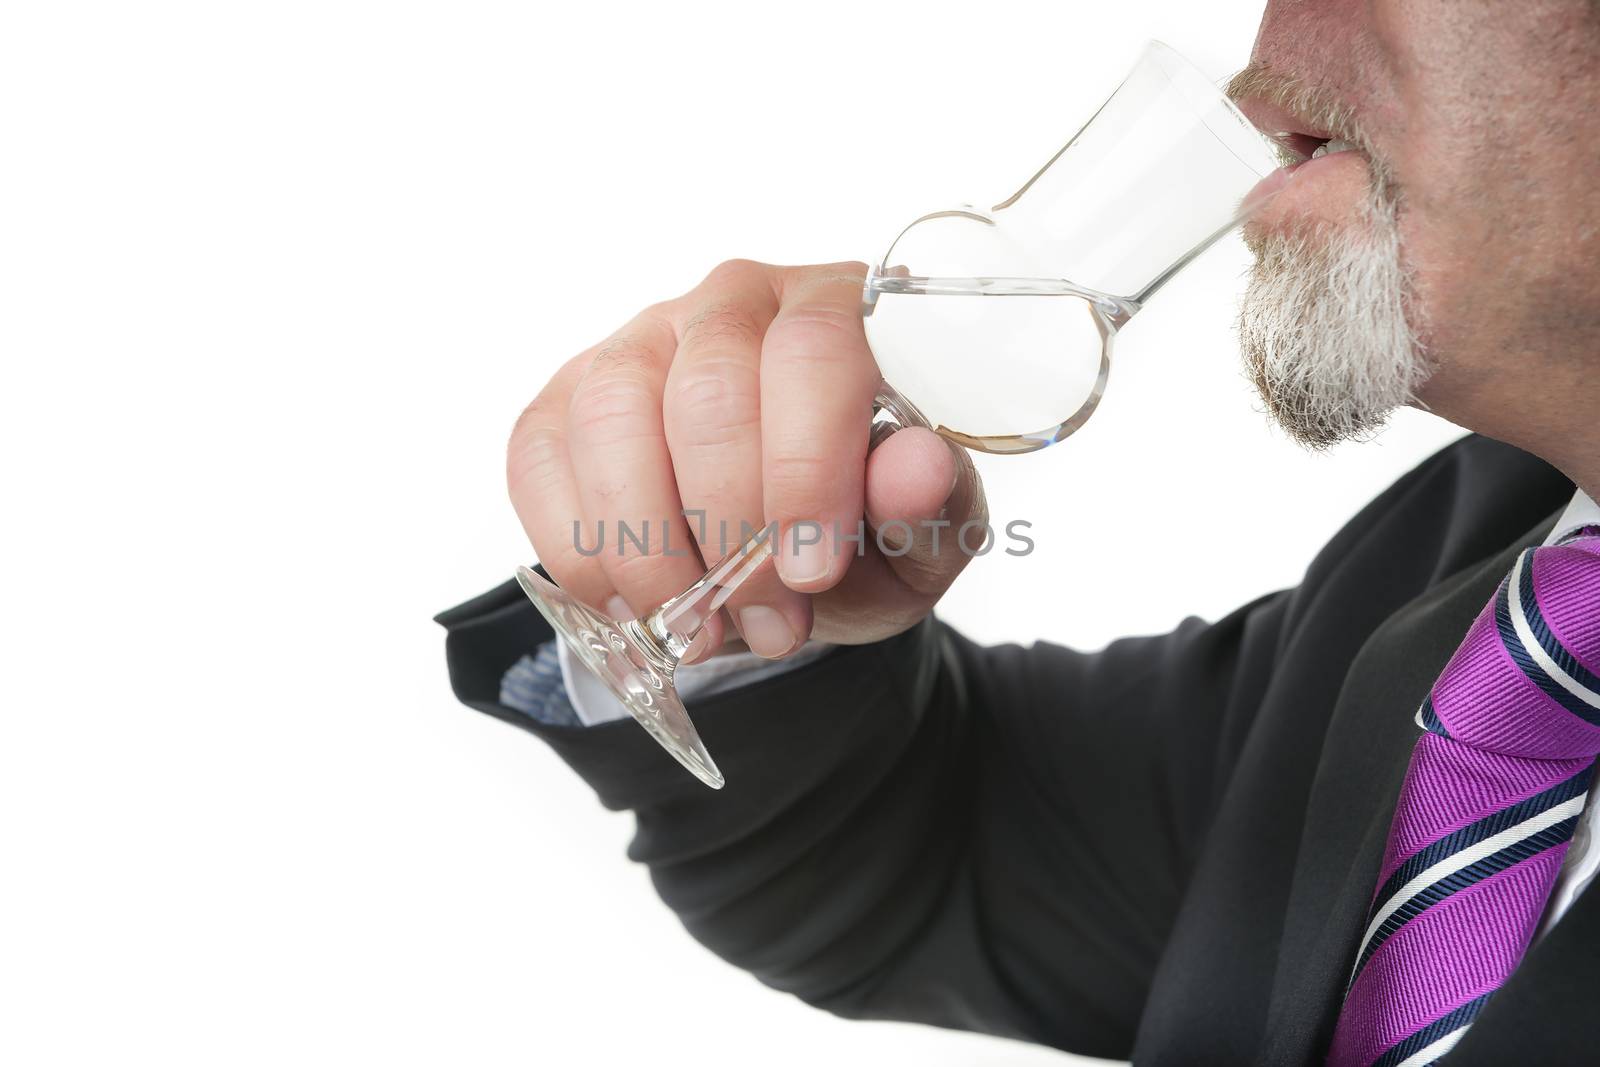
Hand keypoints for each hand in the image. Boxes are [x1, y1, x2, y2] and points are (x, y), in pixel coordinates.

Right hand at [507, 259, 987, 660]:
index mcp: (831, 309)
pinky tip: (637, 606)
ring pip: (612, 419)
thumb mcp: (917, 537)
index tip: (813, 571)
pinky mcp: (562, 404)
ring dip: (650, 548)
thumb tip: (917, 470)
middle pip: (707, 389)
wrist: (787, 564)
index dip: (805, 465)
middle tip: (771, 624)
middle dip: (733, 526)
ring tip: (701, 631)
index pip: (811, 351)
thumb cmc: (859, 532)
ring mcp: (634, 346)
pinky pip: (542, 463)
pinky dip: (582, 551)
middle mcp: (727, 305)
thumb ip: (930, 506)